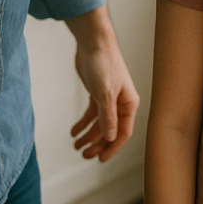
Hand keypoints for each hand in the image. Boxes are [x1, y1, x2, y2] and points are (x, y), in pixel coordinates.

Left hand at [67, 6, 139, 160]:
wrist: (93, 43)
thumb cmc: (104, 63)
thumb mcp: (105, 92)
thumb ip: (107, 116)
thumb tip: (110, 138)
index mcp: (128, 103)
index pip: (123, 132)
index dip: (112, 147)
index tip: (100, 159)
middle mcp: (120, 103)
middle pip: (110, 130)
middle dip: (98, 144)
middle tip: (85, 155)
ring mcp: (108, 98)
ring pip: (99, 124)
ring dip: (88, 136)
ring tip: (76, 146)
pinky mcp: (97, 93)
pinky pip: (91, 114)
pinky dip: (83, 124)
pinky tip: (74, 131)